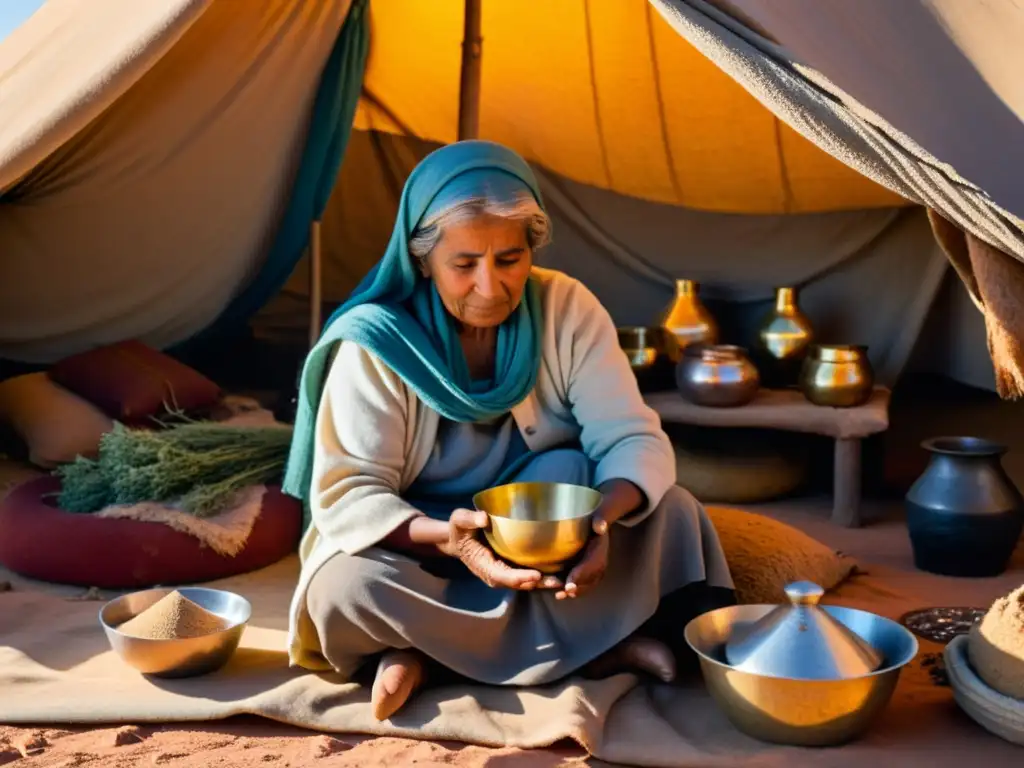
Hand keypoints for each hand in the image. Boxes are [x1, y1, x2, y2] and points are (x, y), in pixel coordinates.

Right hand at [438, 509, 562, 590]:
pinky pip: (528, 575)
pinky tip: (560, 573)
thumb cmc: (460, 530)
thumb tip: (483, 518)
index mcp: (483, 566)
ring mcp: (505, 572)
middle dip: (537, 584)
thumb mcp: (459, 520)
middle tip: (557, 582)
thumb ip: (469, 519)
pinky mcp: (512, 568)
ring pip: (526, 582)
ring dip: (544, 583)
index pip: (502, 576)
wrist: (460, 539)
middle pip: (519, 583)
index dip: (519, 577)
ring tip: (563, 581)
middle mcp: (496, 574)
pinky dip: (542, 576)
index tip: (535, 575)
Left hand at [556, 528, 608, 599]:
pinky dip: (574, 591)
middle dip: (575, 587)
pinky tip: (561, 594)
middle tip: (562, 593)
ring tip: (559, 595)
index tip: (569, 586)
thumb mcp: (598, 518)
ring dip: (574, 591)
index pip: (591, 567)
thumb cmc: (596, 521)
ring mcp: (597, 571)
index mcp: (601, 550)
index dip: (579, 577)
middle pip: (588, 579)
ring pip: (586, 585)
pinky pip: (584, 585)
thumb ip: (599, 521)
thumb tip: (600, 527)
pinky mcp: (591, 574)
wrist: (602, 525)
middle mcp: (601, 563)